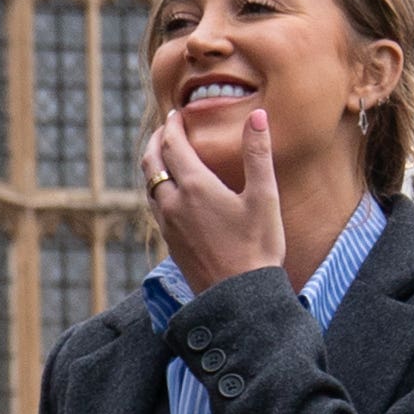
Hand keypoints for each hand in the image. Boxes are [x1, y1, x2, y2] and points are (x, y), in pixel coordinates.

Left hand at [145, 103, 285, 292]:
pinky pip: (155, 207)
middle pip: (151, 162)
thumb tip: (258, 116)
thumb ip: (258, 154)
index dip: (173, 125)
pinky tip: (169, 193)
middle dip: (156, 140)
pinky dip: (157, 188)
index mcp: (194, 186)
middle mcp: (173, 203)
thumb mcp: (264, 198)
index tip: (177, 114)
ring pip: (149, 185)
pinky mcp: (170, 243)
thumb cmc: (257, 248)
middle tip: (165, 129)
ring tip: (163, 155)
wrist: (238, 299)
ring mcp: (168, 225)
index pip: (172, 144)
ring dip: (153, 164)